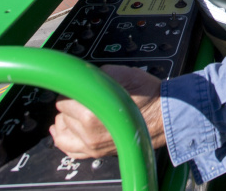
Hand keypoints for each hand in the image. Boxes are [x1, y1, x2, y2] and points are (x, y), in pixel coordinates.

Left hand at [50, 65, 165, 158]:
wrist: (163, 115)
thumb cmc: (147, 95)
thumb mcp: (121, 73)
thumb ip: (96, 74)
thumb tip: (81, 75)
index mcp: (92, 112)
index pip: (64, 98)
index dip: (72, 87)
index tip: (78, 84)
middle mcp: (88, 132)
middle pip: (62, 113)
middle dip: (71, 102)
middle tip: (84, 94)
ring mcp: (91, 145)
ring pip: (62, 130)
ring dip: (66, 118)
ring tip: (77, 109)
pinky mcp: (96, 152)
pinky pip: (68, 148)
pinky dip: (62, 137)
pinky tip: (62, 129)